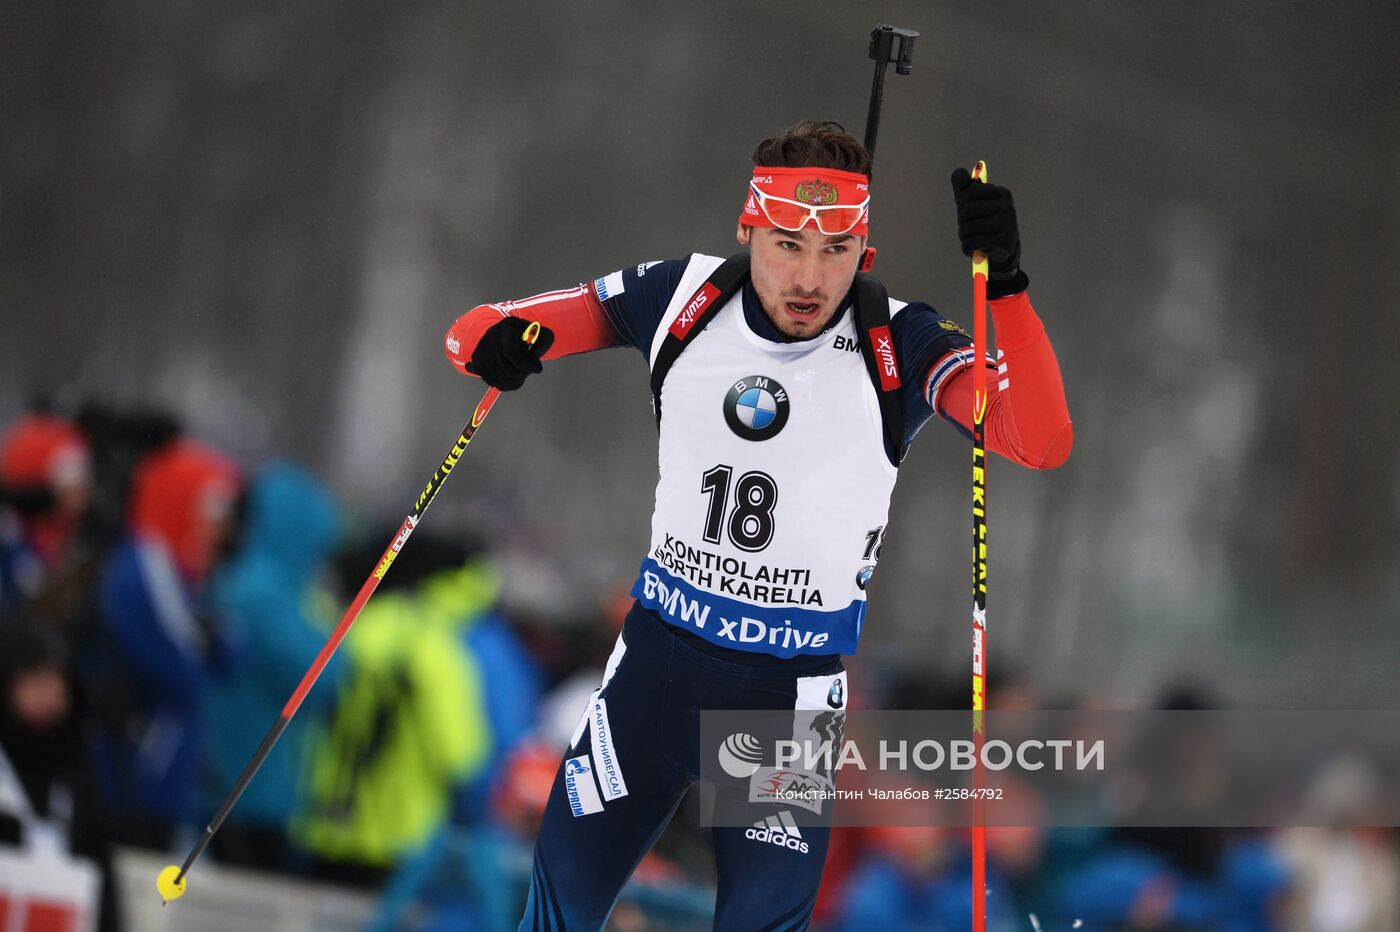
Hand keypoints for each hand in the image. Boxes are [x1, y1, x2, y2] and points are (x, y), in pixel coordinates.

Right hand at [466, 317, 554, 389]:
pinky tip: (512, 377)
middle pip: (506, 368)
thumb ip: (545, 342)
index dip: (525, 365)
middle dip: (522, 374)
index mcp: (507, 325)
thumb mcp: (543, 334)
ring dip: (515, 381)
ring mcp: (482, 349)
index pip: (510, 352)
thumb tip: (535, 367)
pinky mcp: (477, 362)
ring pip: (499, 378)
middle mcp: (491, 335)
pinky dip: (505, 385)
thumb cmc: (531, 336)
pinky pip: (492, 382)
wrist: (510, 334)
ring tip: (522, 374)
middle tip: (530, 371)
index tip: (538, 369)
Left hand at [950, 167, 1028, 298]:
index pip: (967, 193)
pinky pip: (971, 243)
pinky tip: (972, 249)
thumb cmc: (985, 222)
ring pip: (967, 229)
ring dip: (964, 237)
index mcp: (1001, 193)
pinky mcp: (1003, 242)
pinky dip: (966, 248)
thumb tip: (959, 172)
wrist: (1003, 250)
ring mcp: (1006, 224)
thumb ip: (964, 187)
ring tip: (972, 239)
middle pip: (965, 211)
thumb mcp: (975, 203)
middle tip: (969, 229)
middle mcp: (1006, 206)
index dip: (962, 205)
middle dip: (962, 222)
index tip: (969, 213)